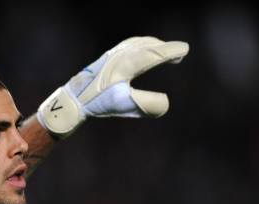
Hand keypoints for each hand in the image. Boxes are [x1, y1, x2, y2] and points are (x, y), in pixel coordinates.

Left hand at [37, 36, 188, 138]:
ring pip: (138, 44)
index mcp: (125, 64)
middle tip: (180, 53)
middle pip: (146, 46)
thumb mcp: (123, 105)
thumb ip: (146, 104)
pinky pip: (129, 45)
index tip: (185, 49)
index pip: (152, 54)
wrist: (73, 98)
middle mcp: (119, 55)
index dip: (169, 51)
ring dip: (154, 45)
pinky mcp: (107, 58)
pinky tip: (143, 52)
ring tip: (165, 50)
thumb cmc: (98, 102)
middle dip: (164, 48)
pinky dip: (142, 45)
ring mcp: (112, 55)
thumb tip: (166, 102)